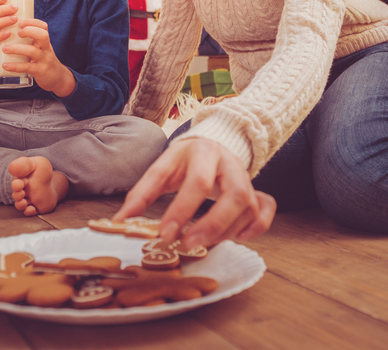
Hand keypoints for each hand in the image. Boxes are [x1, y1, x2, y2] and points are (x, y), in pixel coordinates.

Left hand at [2, 18, 75, 96]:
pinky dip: (15, 66)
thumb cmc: (44, 61)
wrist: (58, 78)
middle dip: (29, 31)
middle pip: (43, 35)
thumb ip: (31, 41)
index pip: (43, 27)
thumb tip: (10, 32)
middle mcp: (46, 49)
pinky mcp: (40, 71)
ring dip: (17, 48)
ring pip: (33, 51)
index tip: (20, 22)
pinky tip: (5, 65)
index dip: (33, 22)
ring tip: (5, 48)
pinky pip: (27, 67)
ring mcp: (44, 60)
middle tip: (17, 33)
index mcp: (45, 42)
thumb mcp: (42, 49)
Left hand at [113, 137, 275, 249]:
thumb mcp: (162, 167)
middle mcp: (230, 163)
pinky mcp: (256, 189)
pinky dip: (258, 226)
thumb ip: (142, 192)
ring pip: (249, 206)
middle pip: (235, 195)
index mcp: (204, 152)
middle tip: (188, 244)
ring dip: (228, 230)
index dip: (182, 210)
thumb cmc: (184, 160)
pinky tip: (239, 237)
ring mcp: (247, 177)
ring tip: (203, 243)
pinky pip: (266, 208)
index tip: (165, 234)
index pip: (198, 182)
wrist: (211, 143)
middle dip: (213, 224)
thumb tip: (120, 220)